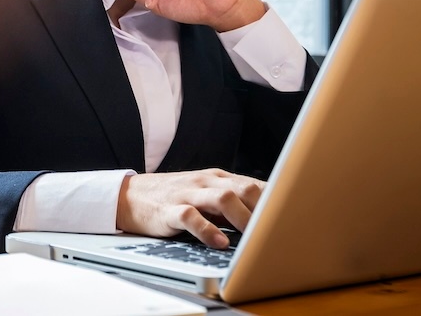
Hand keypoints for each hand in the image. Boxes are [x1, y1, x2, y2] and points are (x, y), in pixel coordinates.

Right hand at [116, 169, 265, 248]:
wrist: (130, 196)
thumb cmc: (174, 197)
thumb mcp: (206, 194)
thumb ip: (232, 202)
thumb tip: (265, 218)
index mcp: (218, 178)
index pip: (254, 184)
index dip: (275, 202)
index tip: (290, 219)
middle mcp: (206, 182)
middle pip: (244, 188)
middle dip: (263, 210)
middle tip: (274, 231)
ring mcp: (188, 193)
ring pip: (222, 198)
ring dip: (242, 218)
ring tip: (252, 237)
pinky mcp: (170, 210)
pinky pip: (191, 217)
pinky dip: (208, 231)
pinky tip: (219, 243)